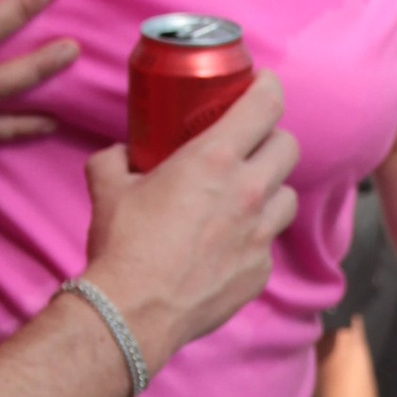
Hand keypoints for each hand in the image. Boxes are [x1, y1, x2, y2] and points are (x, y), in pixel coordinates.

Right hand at [77, 74, 299, 372]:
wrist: (132, 312)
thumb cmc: (122, 246)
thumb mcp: (107, 187)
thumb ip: (115, 159)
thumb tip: (120, 153)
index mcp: (214, 159)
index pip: (265, 106)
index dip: (269, 88)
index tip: (264, 85)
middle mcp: (248, 192)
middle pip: (288, 147)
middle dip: (272, 139)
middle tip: (252, 144)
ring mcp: (260, 235)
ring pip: (289, 197)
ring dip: (272, 190)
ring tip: (245, 197)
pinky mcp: (260, 271)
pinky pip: (269, 244)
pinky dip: (255, 238)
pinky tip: (229, 244)